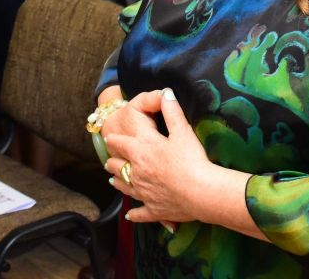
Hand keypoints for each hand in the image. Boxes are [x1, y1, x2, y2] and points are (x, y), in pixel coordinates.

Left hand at [104, 88, 213, 226]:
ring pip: (123, 187)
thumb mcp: (182, 130)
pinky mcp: (153, 210)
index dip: (114, 139)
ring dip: (117, 182)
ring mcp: (143, 193)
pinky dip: (134, 214)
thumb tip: (166, 93)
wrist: (200, 191)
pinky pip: (139, 213)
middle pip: (117, 166)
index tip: (108, 138)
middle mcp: (137, 172)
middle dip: (112, 161)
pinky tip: (130, 215)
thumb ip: (172, 111)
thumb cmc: (191, 159)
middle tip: (109, 160)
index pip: (121, 143)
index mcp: (142, 150)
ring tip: (113, 180)